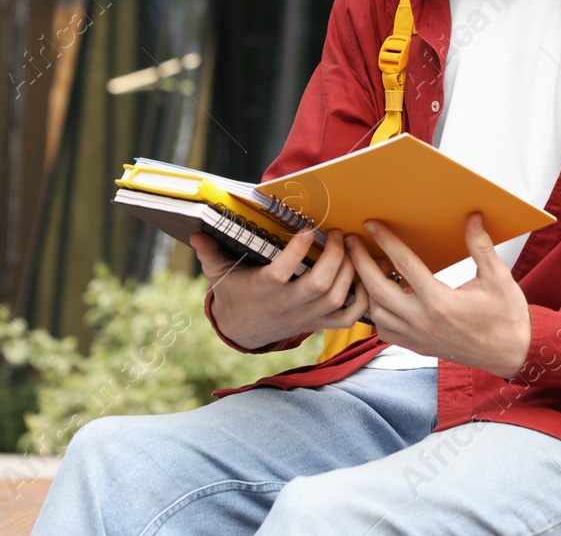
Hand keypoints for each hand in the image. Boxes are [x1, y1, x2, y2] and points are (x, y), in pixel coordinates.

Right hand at [189, 228, 370, 350]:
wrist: (243, 330)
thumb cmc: (235, 294)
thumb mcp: (219, 274)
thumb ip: (210, 253)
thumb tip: (196, 234)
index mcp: (263, 289)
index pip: (282, 272)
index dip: (297, 251)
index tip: (307, 230)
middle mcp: (287, 305)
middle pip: (319, 285)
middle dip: (335, 256)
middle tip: (339, 233)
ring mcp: (306, 316)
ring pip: (337, 298)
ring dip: (350, 270)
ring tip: (351, 246)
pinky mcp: (319, 323)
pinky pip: (348, 317)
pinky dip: (362, 299)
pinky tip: (364, 276)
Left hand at [347, 212, 531, 378]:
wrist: (511, 353)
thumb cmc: (506, 316)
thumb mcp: (498, 276)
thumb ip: (481, 246)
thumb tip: (473, 218)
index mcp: (441, 301)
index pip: (404, 265)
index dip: (386, 241)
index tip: (372, 224)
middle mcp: (423, 321)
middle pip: (378, 289)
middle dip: (360, 263)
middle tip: (352, 243)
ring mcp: (417, 337)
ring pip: (376, 312)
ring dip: (367, 289)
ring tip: (368, 267)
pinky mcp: (417, 346)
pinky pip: (384, 331)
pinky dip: (376, 313)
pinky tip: (383, 297)